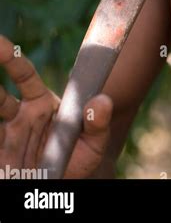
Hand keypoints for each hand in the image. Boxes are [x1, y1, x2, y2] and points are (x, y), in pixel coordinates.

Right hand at [0, 35, 112, 178]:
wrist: (63, 186)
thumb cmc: (79, 162)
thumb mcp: (94, 144)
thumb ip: (98, 123)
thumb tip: (102, 102)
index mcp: (42, 104)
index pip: (24, 75)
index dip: (12, 59)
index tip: (1, 44)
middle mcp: (20, 116)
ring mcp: (7, 135)